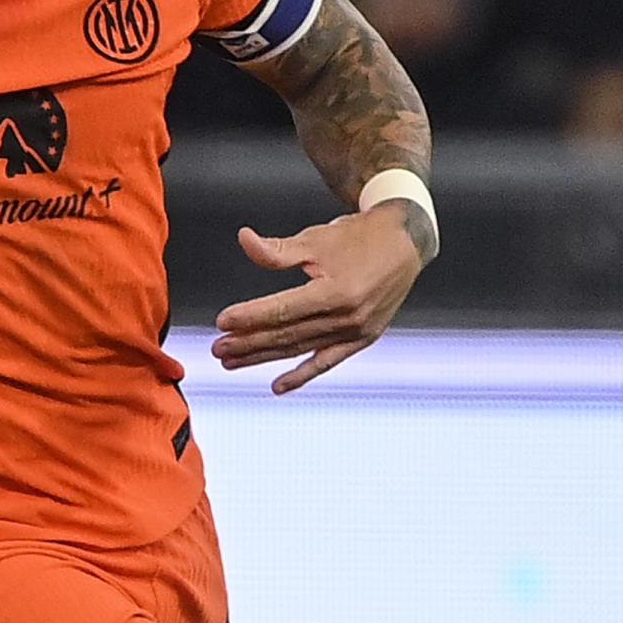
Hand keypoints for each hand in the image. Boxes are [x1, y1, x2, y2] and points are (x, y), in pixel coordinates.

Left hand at [212, 207, 429, 393]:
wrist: (405, 243)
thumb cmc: (359, 237)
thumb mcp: (317, 239)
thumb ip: (278, 249)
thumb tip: (244, 240)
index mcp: (336, 291)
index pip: (283, 309)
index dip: (250, 316)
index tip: (222, 321)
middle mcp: (347, 317)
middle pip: (287, 334)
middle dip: (249, 342)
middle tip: (218, 348)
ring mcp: (356, 332)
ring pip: (300, 349)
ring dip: (264, 357)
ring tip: (232, 362)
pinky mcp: (362, 339)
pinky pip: (326, 362)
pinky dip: (302, 375)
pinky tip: (278, 386)